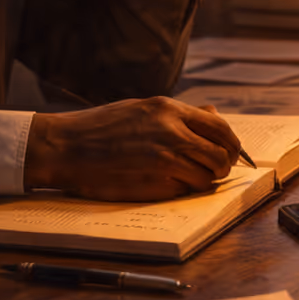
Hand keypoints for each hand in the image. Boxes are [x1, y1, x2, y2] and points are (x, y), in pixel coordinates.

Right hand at [23, 97, 241, 201]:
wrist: (67, 146)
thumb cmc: (101, 126)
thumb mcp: (141, 108)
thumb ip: (178, 114)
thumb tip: (213, 115)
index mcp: (168, 109)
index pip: (219, 126)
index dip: (231, 142)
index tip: (231, 151)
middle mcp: (172, 132)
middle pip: (220, 154)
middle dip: (223, 165)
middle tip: (215, 170)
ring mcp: (165, 160)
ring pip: (207, 177)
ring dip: (203, 180)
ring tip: (188, 178)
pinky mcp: (155, 184)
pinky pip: (184, 191)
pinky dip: (183, 190)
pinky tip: (165, 183)